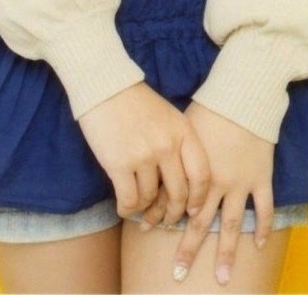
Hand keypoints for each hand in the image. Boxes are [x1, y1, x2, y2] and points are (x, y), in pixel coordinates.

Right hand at [78, 83, 210, 221]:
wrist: (105, 86)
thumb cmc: (136, 101)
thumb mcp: (169, 116)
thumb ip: (179, 143)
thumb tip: (184, 182)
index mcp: (183, 132)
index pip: (201, 175)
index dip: (199, 198)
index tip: (193, 209)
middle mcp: (167, 145)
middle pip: (178, 193)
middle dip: (173, 213)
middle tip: (167, 220)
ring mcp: (143, 155)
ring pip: (150, 198)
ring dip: (145, 208)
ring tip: (140, 207)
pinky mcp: (119, 164)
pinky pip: (129, 200)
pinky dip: (127, 209)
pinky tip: (124, 207)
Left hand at [140, 101, 274, 285]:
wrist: (243, 96)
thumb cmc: (210, 107)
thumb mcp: (184, 128)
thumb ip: (173, 152)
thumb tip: (155, 164)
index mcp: (194, 170)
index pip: (175, 202)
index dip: (159, 216)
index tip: (147, 231)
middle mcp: (216, 183)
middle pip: (200, 223)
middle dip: (188, 249)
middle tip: (178, 274)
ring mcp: (241, 183)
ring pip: (232, 226)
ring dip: (227, 253)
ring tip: (223, 278)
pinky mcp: (261, 177)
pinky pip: (264, 208)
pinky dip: (263, 227)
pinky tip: (259, 245)